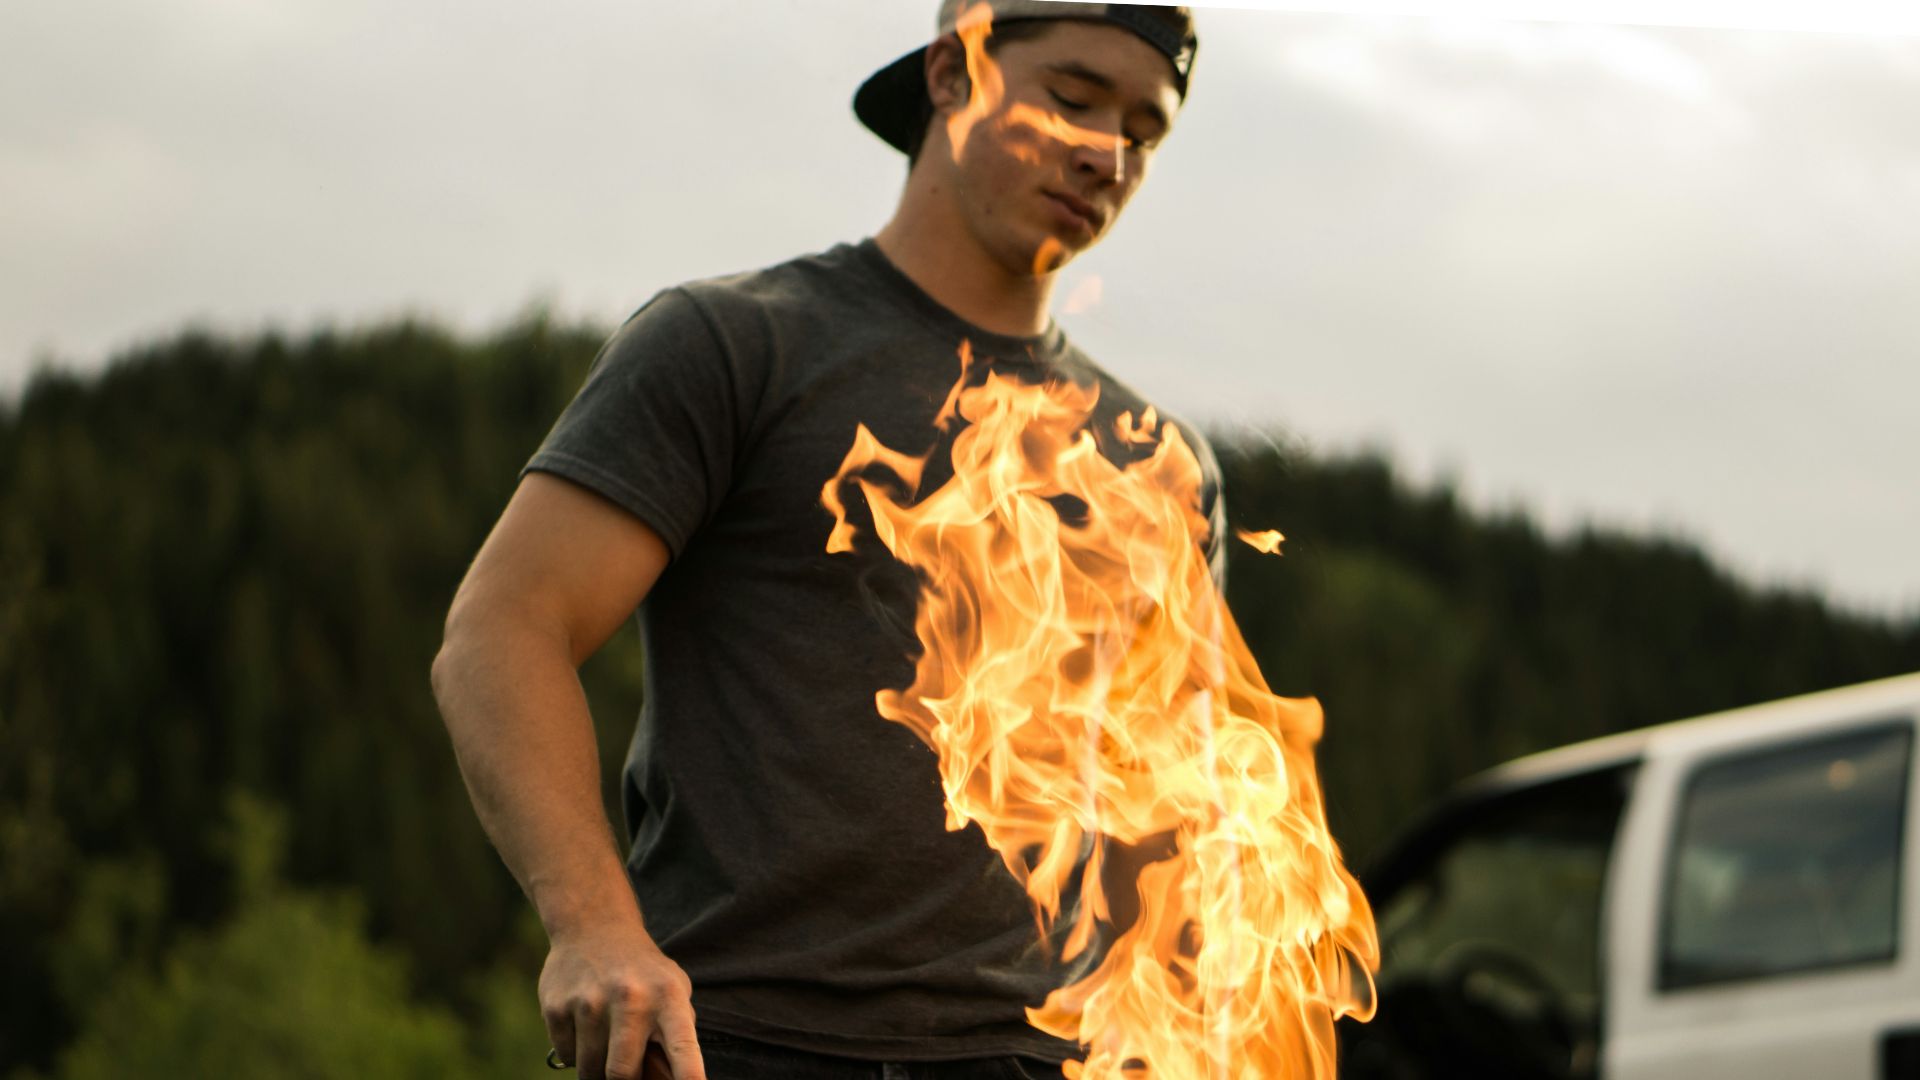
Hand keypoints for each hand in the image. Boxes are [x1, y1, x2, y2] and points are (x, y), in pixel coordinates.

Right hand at [540, 917, 705, 1079]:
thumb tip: (670, 1079)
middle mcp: (630, 998)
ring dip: (597, 1070)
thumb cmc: (643, 973)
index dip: (690, 1076)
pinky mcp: (557, 1006)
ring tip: (605, 1040)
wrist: (595, 926)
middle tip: (626, 1072)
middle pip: (621, 1074)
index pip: (683, 1047)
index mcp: (668, 998)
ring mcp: (589, 1001)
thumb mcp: (673, 990)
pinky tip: (584, 1024)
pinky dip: (576, 1053)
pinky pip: (566, 1057)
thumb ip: (677, 1033)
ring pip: (589, 1071)